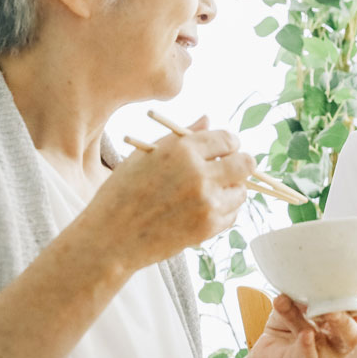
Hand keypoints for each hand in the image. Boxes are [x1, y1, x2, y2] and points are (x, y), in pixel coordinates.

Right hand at [85, 117, 254, 271]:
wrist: (111, 237)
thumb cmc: (123, 192)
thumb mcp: (146, 155)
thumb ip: (181, 136)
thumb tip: (208, 120)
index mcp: (182, 150)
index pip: (228, 139)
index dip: (229, 144)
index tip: (224, 150)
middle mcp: (199, 173)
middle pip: (245, 163)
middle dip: (240, 164)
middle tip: (227, 170)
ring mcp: (206, 202)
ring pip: (241, 191)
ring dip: (231, 190)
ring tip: (208, 193)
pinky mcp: (208, 227)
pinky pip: (232, 215)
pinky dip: (223, 212)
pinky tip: (202, 210)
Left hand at [246, 292, 356, 357]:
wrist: (265, 352)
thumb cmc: (287, 324)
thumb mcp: (296, 304)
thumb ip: (304, 295)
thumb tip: (306, 279)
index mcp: (340, 325)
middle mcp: (337, 343)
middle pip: (352, 334)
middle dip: (346, 319)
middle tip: (335, 305)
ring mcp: (323, 357)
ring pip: (325, 340)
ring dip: (315, 322)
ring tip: (310, 310)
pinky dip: (306, 346)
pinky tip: (306, 335)